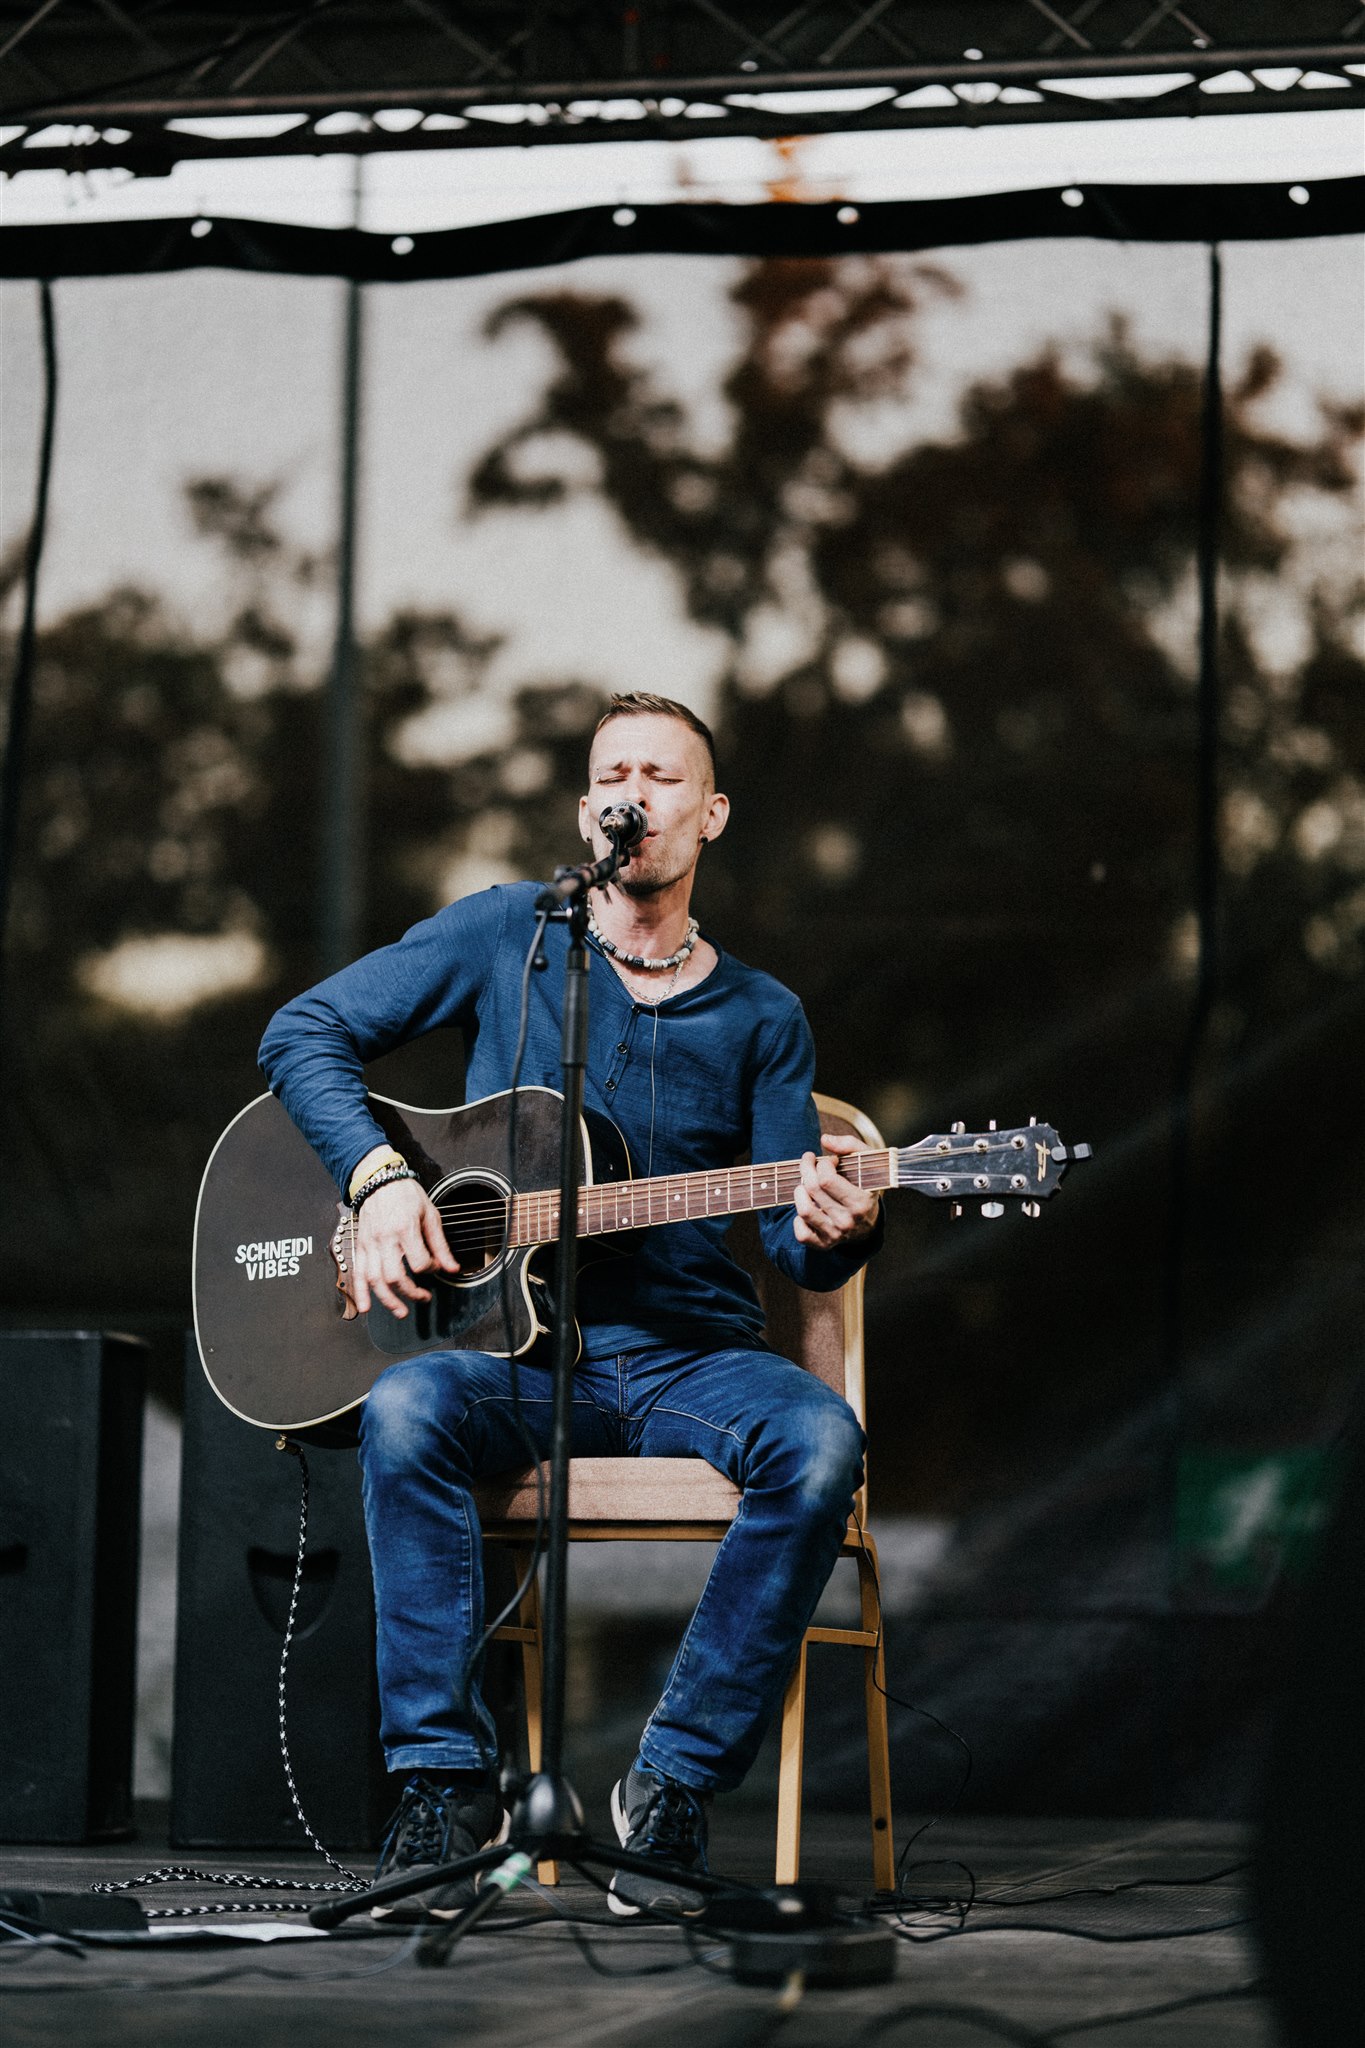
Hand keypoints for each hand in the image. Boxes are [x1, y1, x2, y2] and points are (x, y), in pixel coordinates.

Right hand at [351, 1180, 458, 1317]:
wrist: (378, 1180)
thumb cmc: (405, 1194)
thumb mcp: (430, 1214)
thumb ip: (440, 1244)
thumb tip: (452, 1268)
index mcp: (405, 1229)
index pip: (419, 1262)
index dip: (431, 1270)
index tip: (435, 1267)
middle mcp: (384, 1238)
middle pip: (395, 1276)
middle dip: (411, 1292)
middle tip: (423, 1297)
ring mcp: (369, 1244)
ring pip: (375, 1280)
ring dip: (387, 1300)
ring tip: (400, 1311)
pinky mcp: (360, 1246)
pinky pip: (357, 1273)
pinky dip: (360, 1292)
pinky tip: (365, 1307)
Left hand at [792, 1133, 880, 1249]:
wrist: (869, 1224)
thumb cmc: (865, 1186)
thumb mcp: (868, 1163)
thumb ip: (850, 1145)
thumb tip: (825, 1140)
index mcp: (861, 1202)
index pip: (826, 1179)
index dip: (821, 1163)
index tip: (827, 1160)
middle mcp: (848, 1221)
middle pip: (813, 1189)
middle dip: (806, 1169)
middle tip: (808, 1162)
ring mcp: (835, 1234)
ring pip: (804, 1210)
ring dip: (799, 1192)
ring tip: (805, 1184)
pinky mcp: (824, 1244)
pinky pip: (801, 1234)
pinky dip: (798, 1221)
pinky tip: (807, 1208)